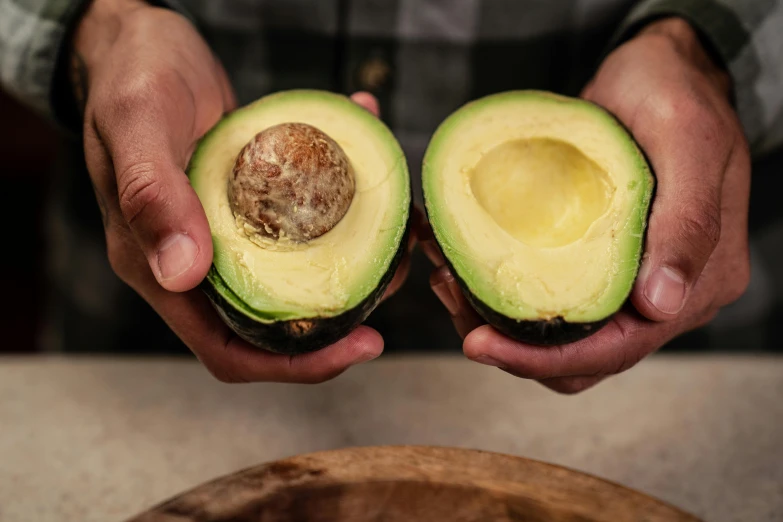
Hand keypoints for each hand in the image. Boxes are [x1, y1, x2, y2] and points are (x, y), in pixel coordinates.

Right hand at [73, 0, 405, 381]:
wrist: (137, 40)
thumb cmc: (130, 73)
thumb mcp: (138, 121)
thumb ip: (153, 195)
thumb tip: (182, 274)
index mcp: (156, 266)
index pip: (227, 350)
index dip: (294, 366)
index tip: (359, 348)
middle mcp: (192, 263)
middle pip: (273, 325)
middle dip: (339, 319)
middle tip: (393, 280)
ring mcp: (222, 235)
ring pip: (294, 276)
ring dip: (350, 261)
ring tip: (396, 232)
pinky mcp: (247, 205)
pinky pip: (299, 221)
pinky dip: (338, 200)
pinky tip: (367, 159)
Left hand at [424, 17, 750, 392]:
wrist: (661, 70)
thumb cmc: (676, 93)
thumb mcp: (688, 139)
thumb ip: (685, 222)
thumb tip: (661, 305)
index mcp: (697, 283)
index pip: (617, 349)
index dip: (544, 359)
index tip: (479, 343)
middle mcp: (662, 296)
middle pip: (579, 358)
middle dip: (509, 344)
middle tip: (451, 297)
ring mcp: (627, 282)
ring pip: (556, 336)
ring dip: (497, 319)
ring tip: (448, 277)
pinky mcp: (596, 264)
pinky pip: (548, 298)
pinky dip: (502, 291)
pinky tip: (466, 261)